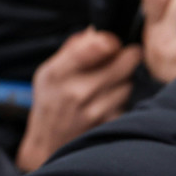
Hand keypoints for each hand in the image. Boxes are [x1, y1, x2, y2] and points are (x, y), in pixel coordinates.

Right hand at [16, 29, 141, 171]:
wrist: (47, 144)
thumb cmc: (50, 103)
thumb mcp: (49, 73)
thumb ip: (73, 49)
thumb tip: (96, 31)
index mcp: (58, 73)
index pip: (99, 45)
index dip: (111, 41)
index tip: (111, 44)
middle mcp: (77, 91)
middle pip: (125, 61)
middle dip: (127, 56)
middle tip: (122, 57)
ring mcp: (94, 110)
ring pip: (128, 83)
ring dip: (124, 80)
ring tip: (109, 84)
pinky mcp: (106, 124)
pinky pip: (126, 103)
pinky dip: (121, 100)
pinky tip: (108, 102)